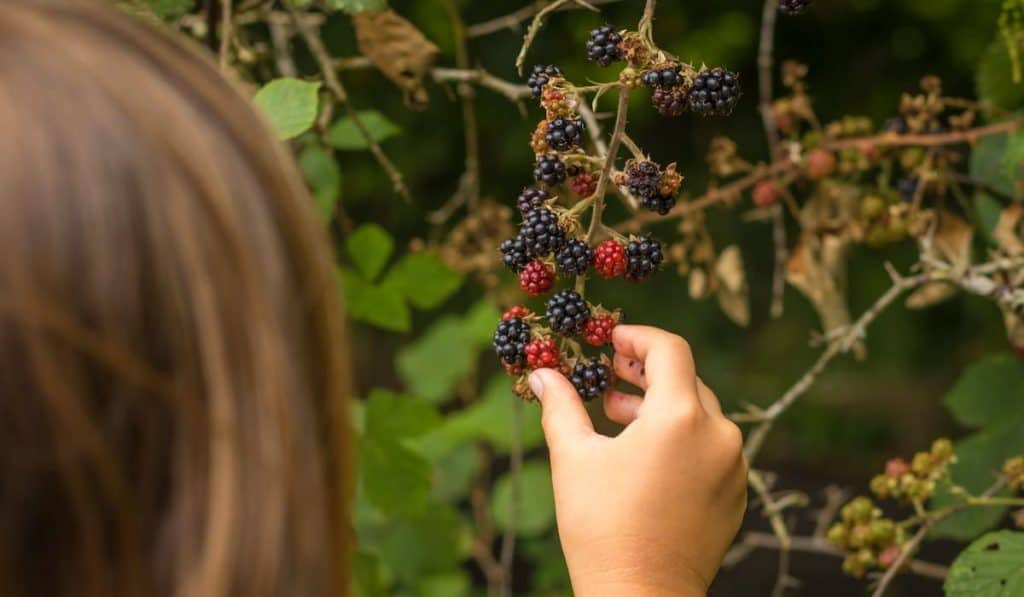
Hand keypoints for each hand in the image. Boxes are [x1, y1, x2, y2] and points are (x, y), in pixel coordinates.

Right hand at [528, 325, 747, 596]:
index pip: (670, 350)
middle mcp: (718, 435)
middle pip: (686, 380)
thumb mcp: (573, 458)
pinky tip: (647, 457)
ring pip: (700, 415)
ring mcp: (733, 466)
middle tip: (611, 376)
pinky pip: (711, 449)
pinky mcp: (736, 494)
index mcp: (680, 417)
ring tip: (620, 418)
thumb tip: (541, 373)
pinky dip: (682, 439)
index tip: (612, 339)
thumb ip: (560, 405)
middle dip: (646, 373)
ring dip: (662, 407)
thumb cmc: (602, 528)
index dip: (638, 336)